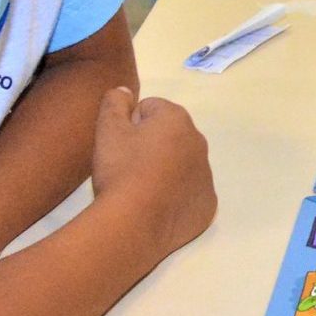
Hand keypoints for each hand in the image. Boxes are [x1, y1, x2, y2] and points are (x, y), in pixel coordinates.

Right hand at [90, 86, 215, 262]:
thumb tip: (125, 90)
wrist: (133, 224)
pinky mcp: (207, 205)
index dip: (130, 125)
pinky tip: (157, 208)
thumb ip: (115, 102)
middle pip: (170, 136)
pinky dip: (176, 197)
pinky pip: (190, 193)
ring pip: (182, 164)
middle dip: (151, 146)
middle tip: (128, 168)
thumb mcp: (108, 129)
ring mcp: (207, 175)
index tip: (120, 146)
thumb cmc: (120, 170)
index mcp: (177, 119)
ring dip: (165, 171)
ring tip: (141, 190)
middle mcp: (199, 142)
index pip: (150, 109)